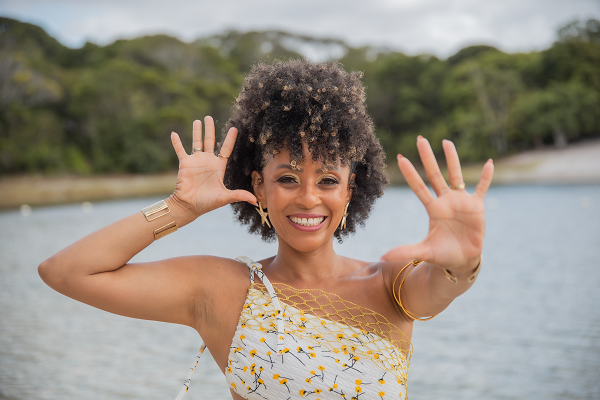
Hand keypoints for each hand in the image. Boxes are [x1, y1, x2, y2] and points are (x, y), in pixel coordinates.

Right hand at [169, 117, 256, 216]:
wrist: (189, 206)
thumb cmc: (207, 203)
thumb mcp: (225, 197)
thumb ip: (239, 195)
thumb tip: (256, 201)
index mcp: (218, 167)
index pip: (226, 149)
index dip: (230, 139)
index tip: (234, 128)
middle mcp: (208, 161)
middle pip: (210, 141)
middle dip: (210, 129)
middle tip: (209, 117)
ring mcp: (196, 161)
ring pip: (196, 142)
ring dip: (197, 131)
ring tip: (198, 120)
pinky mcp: (185, 164)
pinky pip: (180, 150)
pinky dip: (176, 142)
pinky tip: (173, 133)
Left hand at [381, 136, 493, 273]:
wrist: (462, 260)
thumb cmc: (442, 254)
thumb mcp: (423, 252)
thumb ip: (405, 251)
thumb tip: (383, 256)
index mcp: (432, 209)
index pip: (419, 187)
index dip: (410, 173)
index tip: (400, 158)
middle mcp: (445, 201)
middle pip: (434, 174)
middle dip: (427, 157)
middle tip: (420, 139)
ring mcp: (461, 202)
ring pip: (456, 175)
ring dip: (452, 159)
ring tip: (446, 142)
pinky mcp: (477, 207)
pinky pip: (482, 188)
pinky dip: (485, 177)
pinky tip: (489, 163)